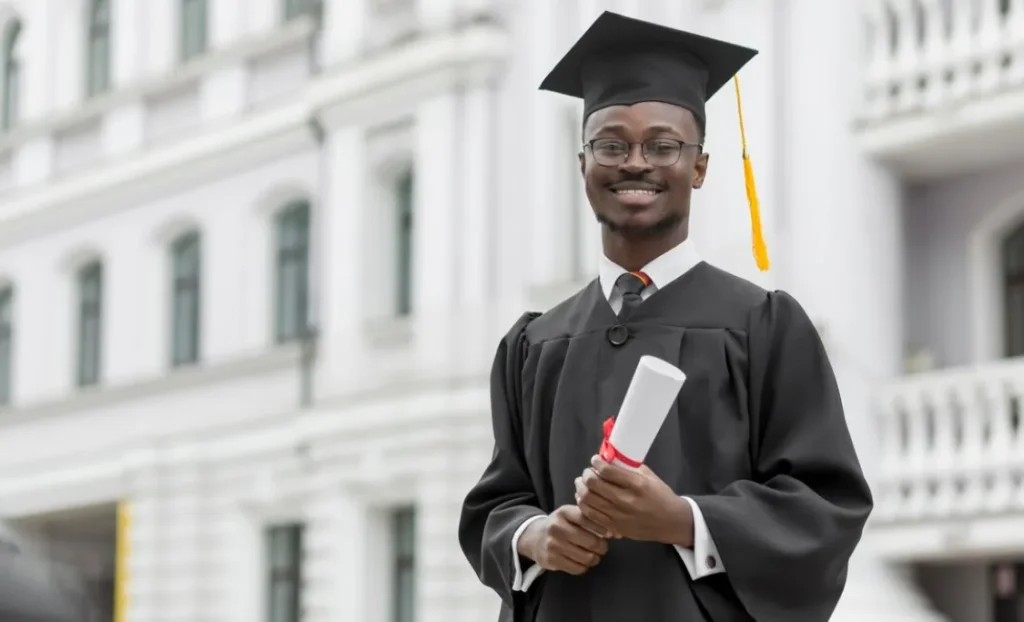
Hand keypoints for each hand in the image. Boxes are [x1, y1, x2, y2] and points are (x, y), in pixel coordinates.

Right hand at [517, 505, 609, 574]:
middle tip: (602, 547)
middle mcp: (557, 527)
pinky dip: (584, 567)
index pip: (589, 519)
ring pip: (586, 557)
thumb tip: (618, 533)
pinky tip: (582, 561)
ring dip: (595, 558)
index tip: (610, 534)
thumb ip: (593, 520)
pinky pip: (577, 568)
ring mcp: (552, 544)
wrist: (536, 537)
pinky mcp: (551, 560)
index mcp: (564, 512)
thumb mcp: (572, 515)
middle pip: (592, 541)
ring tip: (594, 555)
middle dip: (602, 547)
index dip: (604, 529)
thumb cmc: (562, 525)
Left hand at [575, 455, 693, 546]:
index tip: (595, 459)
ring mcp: (619, 516)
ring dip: (581, 488)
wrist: (671, 522)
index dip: (596, 462)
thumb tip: (608, 458)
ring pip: (588, 500)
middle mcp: (626, 501)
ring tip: (583, 483)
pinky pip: (591, 515)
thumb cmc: (660, 495)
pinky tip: (585, 497)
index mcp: (637, 485)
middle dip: (587, 474)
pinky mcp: (615, 527)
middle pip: (593, 485)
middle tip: (588, 471)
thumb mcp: (649, 476)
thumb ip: (628, 467)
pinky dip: (584, 504)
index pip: (607, 471)